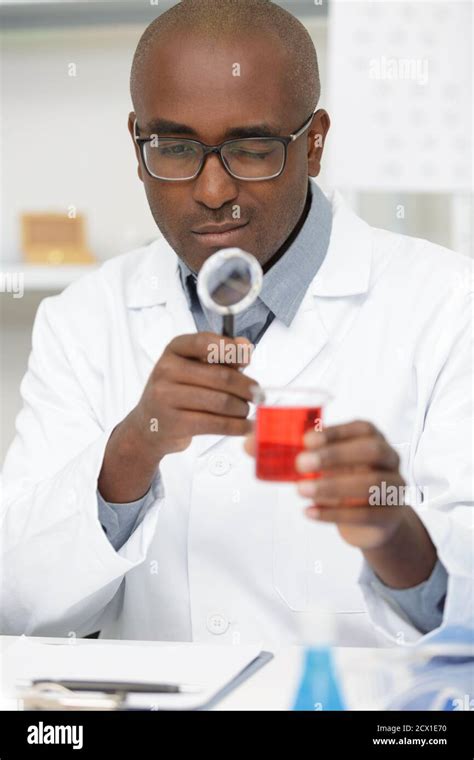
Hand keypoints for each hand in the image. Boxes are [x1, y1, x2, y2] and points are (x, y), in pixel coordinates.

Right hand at [131, 331, 257, 458]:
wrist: (148, 425)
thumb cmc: (176, 392)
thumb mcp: (192, 367)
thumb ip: (220, 356)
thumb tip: (245, 345)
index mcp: (173, 350)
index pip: (204, 342)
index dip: (231, 350)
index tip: (247, 358)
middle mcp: (166, 370)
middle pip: (221, 376)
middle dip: (246, 387)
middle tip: (257, 394)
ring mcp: (166, 397)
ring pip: (221, 402)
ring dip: (242, 408)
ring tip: (246, 410)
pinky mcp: (174, 423)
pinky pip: (215, 424)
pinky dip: (237, 426)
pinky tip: (244, 426)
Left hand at [244, 419, 436, 587]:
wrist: (372, 518)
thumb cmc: (342, 478)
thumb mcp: (319, 463)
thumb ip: (287, 451)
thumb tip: (248, 444)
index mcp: (371, 437)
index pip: (361, 427)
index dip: (335, 432)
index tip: (305, 439)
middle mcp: (388, 458)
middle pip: (371, 450)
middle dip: (335, 455)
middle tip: (300, 464)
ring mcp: (393, 486)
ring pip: (371, 484)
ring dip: (332, 487)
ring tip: (300, 491)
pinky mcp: (390, 515)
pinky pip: (366, 514)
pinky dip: (334, 514)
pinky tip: (310, 512)